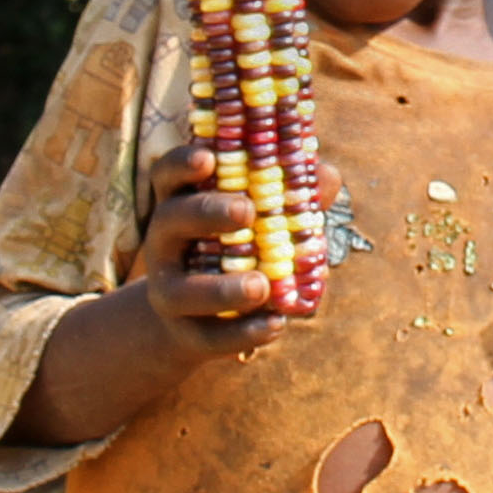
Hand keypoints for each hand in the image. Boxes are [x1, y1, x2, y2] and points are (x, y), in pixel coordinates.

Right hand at [128, 145, 323, 359]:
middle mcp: (165, 245)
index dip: (183, 163)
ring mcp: (169, 291)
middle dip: (206, 212)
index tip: (208, 157)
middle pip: (170, 220)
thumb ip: (289, 197)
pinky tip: (276, 325)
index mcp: (180, 206)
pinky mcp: (184, 333)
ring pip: (185, 290)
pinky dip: (243, 333)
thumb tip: (327, 174)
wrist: (194, 320)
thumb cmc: (235, 254)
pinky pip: (210, 336)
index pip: (168, 176)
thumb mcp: (257, 223)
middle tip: (247, 210)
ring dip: (223, 289)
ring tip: (262, 286)